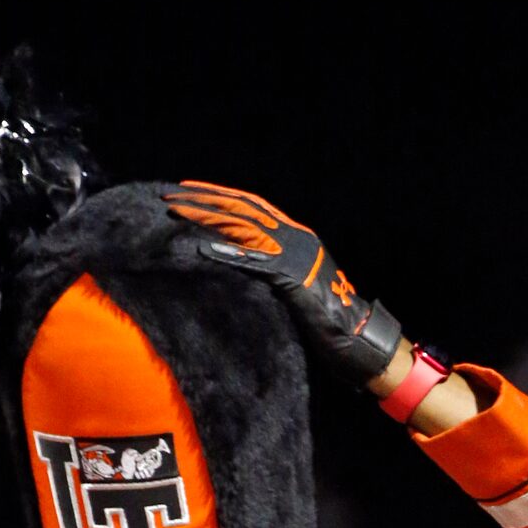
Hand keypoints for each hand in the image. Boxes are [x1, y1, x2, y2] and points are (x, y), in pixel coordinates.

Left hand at [162, 180, 402, 384]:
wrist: (356, 335)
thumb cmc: (329, 318)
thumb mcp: (298, 285)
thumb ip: (277, 269)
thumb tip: (251, 264)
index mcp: (296, 235)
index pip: (251, 205)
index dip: (219, 195)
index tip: (190, 191)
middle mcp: (294, 236)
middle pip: (241, 209)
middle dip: (203, 199)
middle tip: (170, 196)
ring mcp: (293, 254)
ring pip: (242, 228)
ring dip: (205, 218)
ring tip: (176, 212)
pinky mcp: (292, 278)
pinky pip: (254, 263)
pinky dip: (228, 255)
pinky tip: (202, 249)